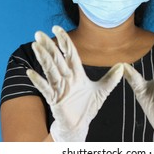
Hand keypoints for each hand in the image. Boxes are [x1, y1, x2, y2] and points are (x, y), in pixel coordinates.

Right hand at [26, 26, 122, 141]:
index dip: (64, 41)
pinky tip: (31, 73)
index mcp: (77, 73)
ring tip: (36, 46)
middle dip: (49, 46)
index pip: (70, 53)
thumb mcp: (102, 91)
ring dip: (43, 58)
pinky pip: (46, 89)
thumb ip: (111, 79)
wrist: (80, 125)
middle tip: (38, 33)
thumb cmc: (88, 107)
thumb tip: (122, 66)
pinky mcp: (54, 100)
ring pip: (50, 70)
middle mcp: (66, 78)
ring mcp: (59, 88)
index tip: (56, 28)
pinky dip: (38, 81)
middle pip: (57, 59)